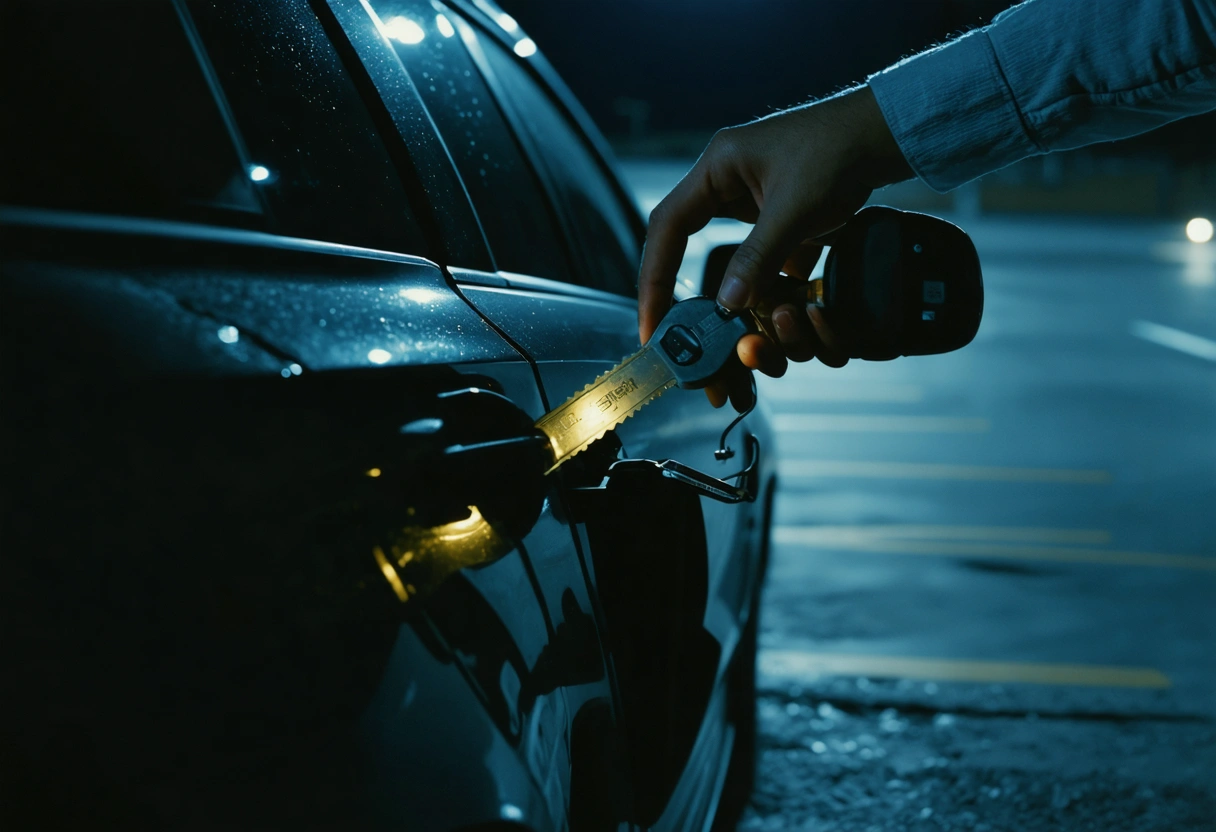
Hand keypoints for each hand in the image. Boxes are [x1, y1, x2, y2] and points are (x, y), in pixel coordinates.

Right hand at [637, 85, 911, 407]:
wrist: (887, 133)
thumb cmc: (839, 152)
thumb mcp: (794, 210)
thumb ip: (757, 259)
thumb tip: (726, 305)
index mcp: (717, 167)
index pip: (667, 227)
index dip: (654, 276)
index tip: (653, 320)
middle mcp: (728, 180)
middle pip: (685, 240)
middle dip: (677, 286)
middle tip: (668, 331)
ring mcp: (755, 196)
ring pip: (725, 252)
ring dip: (726, 288)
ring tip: (717, 327)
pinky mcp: (782, 212)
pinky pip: (760, 254)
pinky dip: (762, 281)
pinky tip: (765, 309)